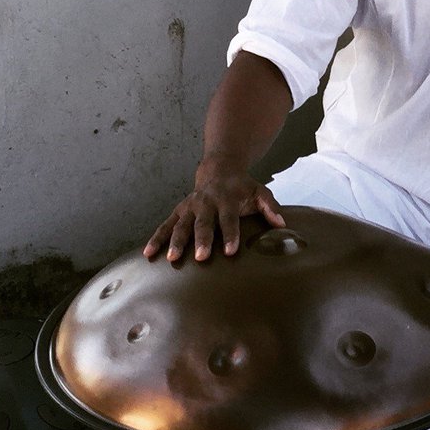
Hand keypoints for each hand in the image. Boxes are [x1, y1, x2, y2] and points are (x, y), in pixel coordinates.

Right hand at [142, 162, 284, 261]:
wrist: (219, 170)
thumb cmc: (242, 188)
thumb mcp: (260, 191)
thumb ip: (270, 207)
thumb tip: (282, 224)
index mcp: (227, 199)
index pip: (229, 219)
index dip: (230, 235)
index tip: (230, 251)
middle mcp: (206, 203)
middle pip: (203, 223)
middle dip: (201, 240)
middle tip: (200, 257)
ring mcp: (190, 207)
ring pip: (180, 225)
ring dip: (175, 241)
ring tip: (171, 259)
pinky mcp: (178, 211)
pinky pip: (165, 225)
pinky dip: (156, 238)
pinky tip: (148, 253)